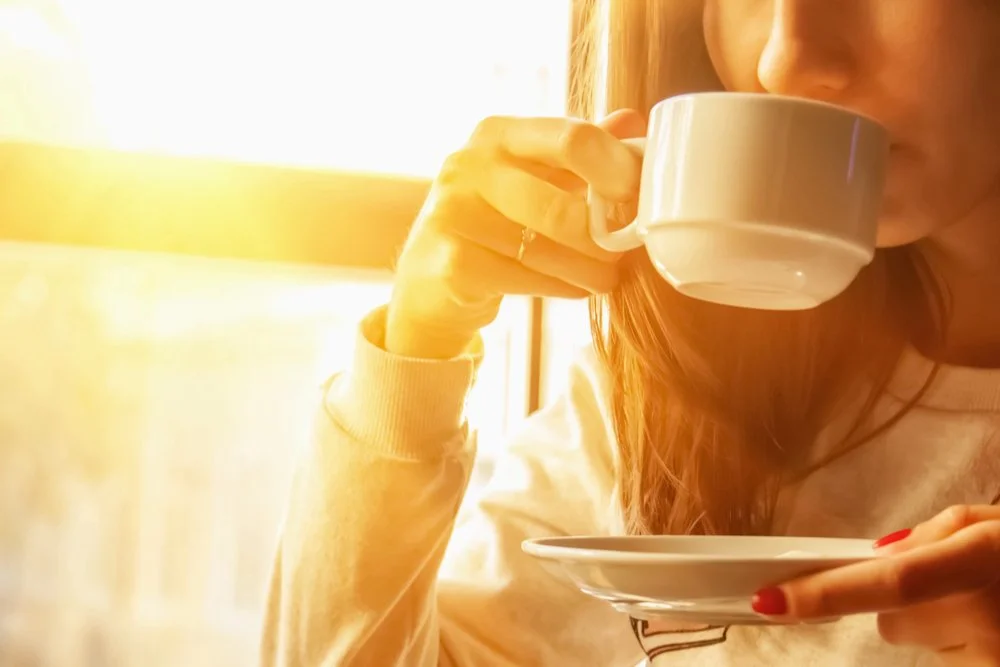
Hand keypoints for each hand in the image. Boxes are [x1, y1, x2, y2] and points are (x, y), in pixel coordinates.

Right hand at [386, 110, 644, 358]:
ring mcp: (453, 214)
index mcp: (497, 133)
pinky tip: (577, 288)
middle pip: (560, 205)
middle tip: (626, 252)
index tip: (639, 198)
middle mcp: (468, 166)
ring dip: (589, 269)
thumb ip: (578, 151)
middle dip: (602, 237)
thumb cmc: (493, 222)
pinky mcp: (452, 262)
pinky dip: (562, 287)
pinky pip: (526, 279)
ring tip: (609, 277)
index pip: (571, 138)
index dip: (616, 170)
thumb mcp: (532, 177)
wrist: (429, 279)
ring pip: (546, 249)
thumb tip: (632, 121)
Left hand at [752, 506, 999, 664]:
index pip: (888, 582)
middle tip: (952, 581)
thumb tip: (879, 554)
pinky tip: (995, 624)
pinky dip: (961, 645)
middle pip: (891, 622)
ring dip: (937, 626)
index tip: (768, 600)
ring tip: (987, 603)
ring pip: (920, 645)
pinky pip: (951, 662)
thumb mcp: (997, 524)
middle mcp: (983, 619)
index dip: (824, 593)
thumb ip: (937, 533)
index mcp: (980, 563)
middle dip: (902, 604)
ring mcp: (991, 661)